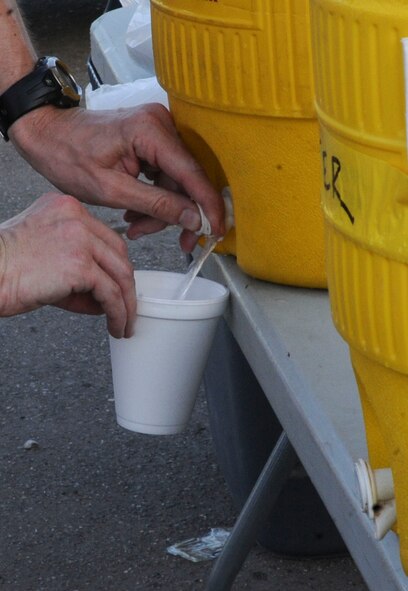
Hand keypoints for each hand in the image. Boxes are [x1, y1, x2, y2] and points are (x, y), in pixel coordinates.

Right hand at [0, 192, 135, 337]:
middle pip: (118, 254)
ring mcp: (80, 239)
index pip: (105, 237)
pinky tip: (116, 326)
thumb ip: (76, 267)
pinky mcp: (79, 266)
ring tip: (125, 324)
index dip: (115, 266)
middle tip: (127, 309)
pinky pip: (111, 294)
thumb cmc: (3, 268)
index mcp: (66, 208)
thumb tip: (105, 299)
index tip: (119, 287)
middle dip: (125, 286)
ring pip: (120, 274)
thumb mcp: (43, 255)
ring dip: (126, 304)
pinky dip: (118, 313)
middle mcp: (76, 217)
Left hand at [9, 103, 224, 251]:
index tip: (215, 231)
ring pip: (177, 182)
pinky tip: (137, 213)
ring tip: (137, 227)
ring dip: (162, 210)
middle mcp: (160, 124)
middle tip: (176, 241)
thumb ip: (157, 205)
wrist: (47, 135)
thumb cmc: (68, 156)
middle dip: (178, 214)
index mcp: (150, 131)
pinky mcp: (153, 139)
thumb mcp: (112, 191)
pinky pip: (166, 175)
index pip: (192, 173)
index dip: (207, 206)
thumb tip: (193, 218)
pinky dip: (155, 198)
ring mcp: (158, 130)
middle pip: (187, 180)